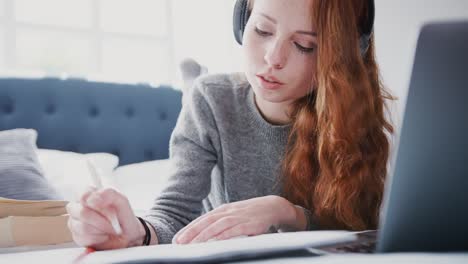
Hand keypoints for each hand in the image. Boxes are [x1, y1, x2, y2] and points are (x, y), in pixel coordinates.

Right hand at [66, 187, 144, 249]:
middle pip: (82, 212)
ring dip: (101, 230)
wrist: (127, 238)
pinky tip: (103, 236)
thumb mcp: (122, 202)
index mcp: (89, 195)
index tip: (108, 208)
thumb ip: (109, 194)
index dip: (96, 203)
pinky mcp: (75, 236)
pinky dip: (98, 238)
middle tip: (113, 222)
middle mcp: (79, 207)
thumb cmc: (123, 218)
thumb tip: (93, 198)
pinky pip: (83, 238)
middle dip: (102, 220)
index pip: (83, 195)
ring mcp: (75, 222)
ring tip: (109, 229)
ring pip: (83, 227)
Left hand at [172, 195, 295, 243]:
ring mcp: (238, 217)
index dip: (189, 229)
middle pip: (206, 222)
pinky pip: (233, 231)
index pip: (202, 220)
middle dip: (191, 233)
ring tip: (192, 245)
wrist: (272, 206)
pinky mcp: (248, 225)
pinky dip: (223, 236)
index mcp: (222, 210)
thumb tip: (204, 234)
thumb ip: (220, 223)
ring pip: (217, 226)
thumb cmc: (250, 213)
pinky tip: (214, 242)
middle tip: (179, 243)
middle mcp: (228, 212)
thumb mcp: (233, 215)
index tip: (177, 239)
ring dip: (203, 235)